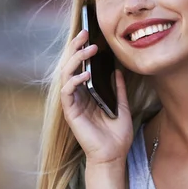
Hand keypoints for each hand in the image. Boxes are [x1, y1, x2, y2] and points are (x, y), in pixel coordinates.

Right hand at [60, 30, 133, 165]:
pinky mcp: (71, 113)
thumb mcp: (122, 106)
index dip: (81, 50)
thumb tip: (117, 71)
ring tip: (89, 49)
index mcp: (87, 93)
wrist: (114, 156)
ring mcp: (72, 103)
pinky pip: (67, 92)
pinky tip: (85, 74)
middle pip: (70, 66)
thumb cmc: (117, 135)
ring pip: (65, 75)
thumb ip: (119, 89)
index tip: (90, 35)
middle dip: (75, 48)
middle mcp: (77, 96)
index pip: (80, 66)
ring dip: (75, 60)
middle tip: (84, 33)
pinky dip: (74, 81)